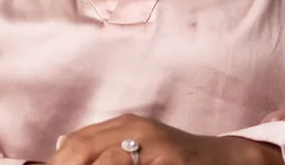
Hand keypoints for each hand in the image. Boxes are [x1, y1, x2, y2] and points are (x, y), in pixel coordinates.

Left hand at [46, 114, 282, 164]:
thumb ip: (104, 146)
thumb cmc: (176, 158)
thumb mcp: (139, 146)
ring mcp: (156, 144)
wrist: (225, 158)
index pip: (75, 144)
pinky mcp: (172, 160)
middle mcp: (136, 129)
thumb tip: (60, 149)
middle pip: (82, 150)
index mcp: (124, 125)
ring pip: (105, 163)